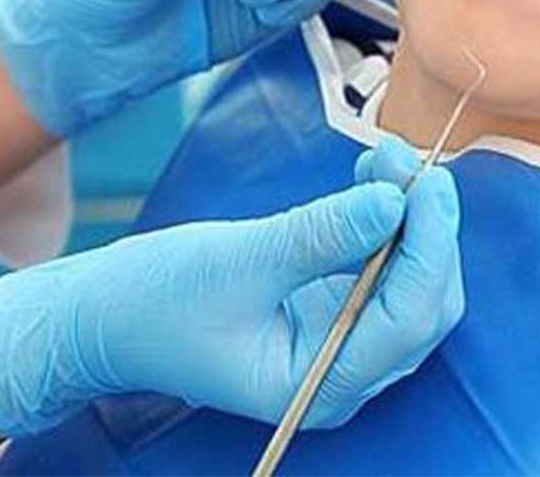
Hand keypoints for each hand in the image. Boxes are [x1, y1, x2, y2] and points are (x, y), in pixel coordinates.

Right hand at [0, 150, 463, 437]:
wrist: (108, 315)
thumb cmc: (158, 300)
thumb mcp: (239, 261)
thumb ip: (320, 235)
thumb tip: (392, 200)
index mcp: (320, 384)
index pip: (409, 317)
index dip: (431, 244)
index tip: (430, 182)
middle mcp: (342, 372)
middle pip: (424, 302)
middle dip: (426, 226)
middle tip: (405, 158)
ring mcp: (338, 341)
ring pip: (409, 279)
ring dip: (408, 215)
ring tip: (385, 155)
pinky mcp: (328, 309)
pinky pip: (379, 263)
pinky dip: (383, 219)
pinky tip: (371, 177)